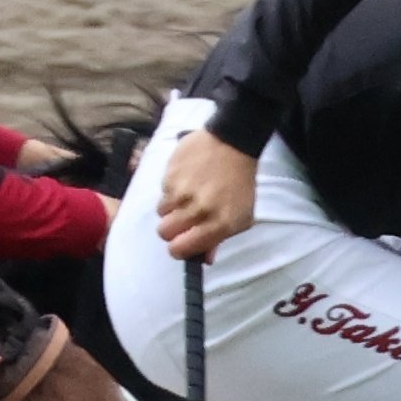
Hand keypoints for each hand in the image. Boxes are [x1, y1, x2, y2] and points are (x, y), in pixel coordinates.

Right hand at [149, 129, 260, 262]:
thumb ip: (219, 239)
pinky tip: (187, 179)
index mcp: (217, 224)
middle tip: (182, 219)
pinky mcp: (170, 173)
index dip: (178, 249)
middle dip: (171, 229)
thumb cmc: (239, 183)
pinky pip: (162, 190)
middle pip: (164, 233)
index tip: (182, 243)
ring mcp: (181, 190)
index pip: (179, 249)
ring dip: (171, 208)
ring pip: (161, 212)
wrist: (233, 143)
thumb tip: (203, 258)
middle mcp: (197, 209)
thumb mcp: (240, 216)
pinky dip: (171, 188)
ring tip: (187, 195)